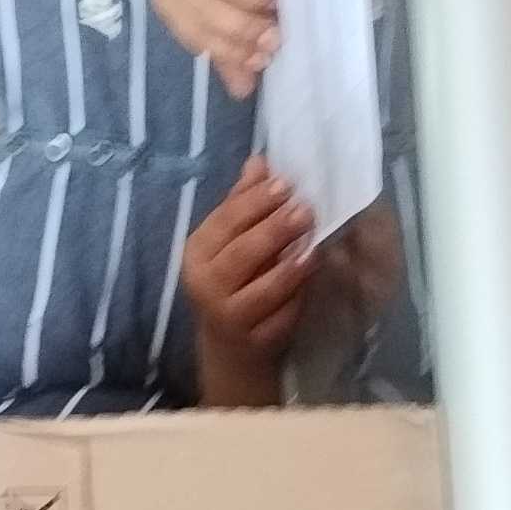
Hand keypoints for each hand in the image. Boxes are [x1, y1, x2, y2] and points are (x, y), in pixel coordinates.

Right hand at [180, 159, 312, 402]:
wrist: (229, 348)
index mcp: (197, 251)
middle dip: (275, 230)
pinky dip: (297, 300)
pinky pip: (280, 317)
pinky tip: (312, 283)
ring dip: (290, 268)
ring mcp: (228, 316)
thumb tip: (260, 161)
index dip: (256, 201)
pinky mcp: (253, 341)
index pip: (226, 220)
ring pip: (262, 289)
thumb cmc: (232, 283)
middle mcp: (205, 283)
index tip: (286, 184)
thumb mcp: (231, 242)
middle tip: (306, 210)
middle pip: (242, 253)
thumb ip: (243, 203)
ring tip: (313, 247)